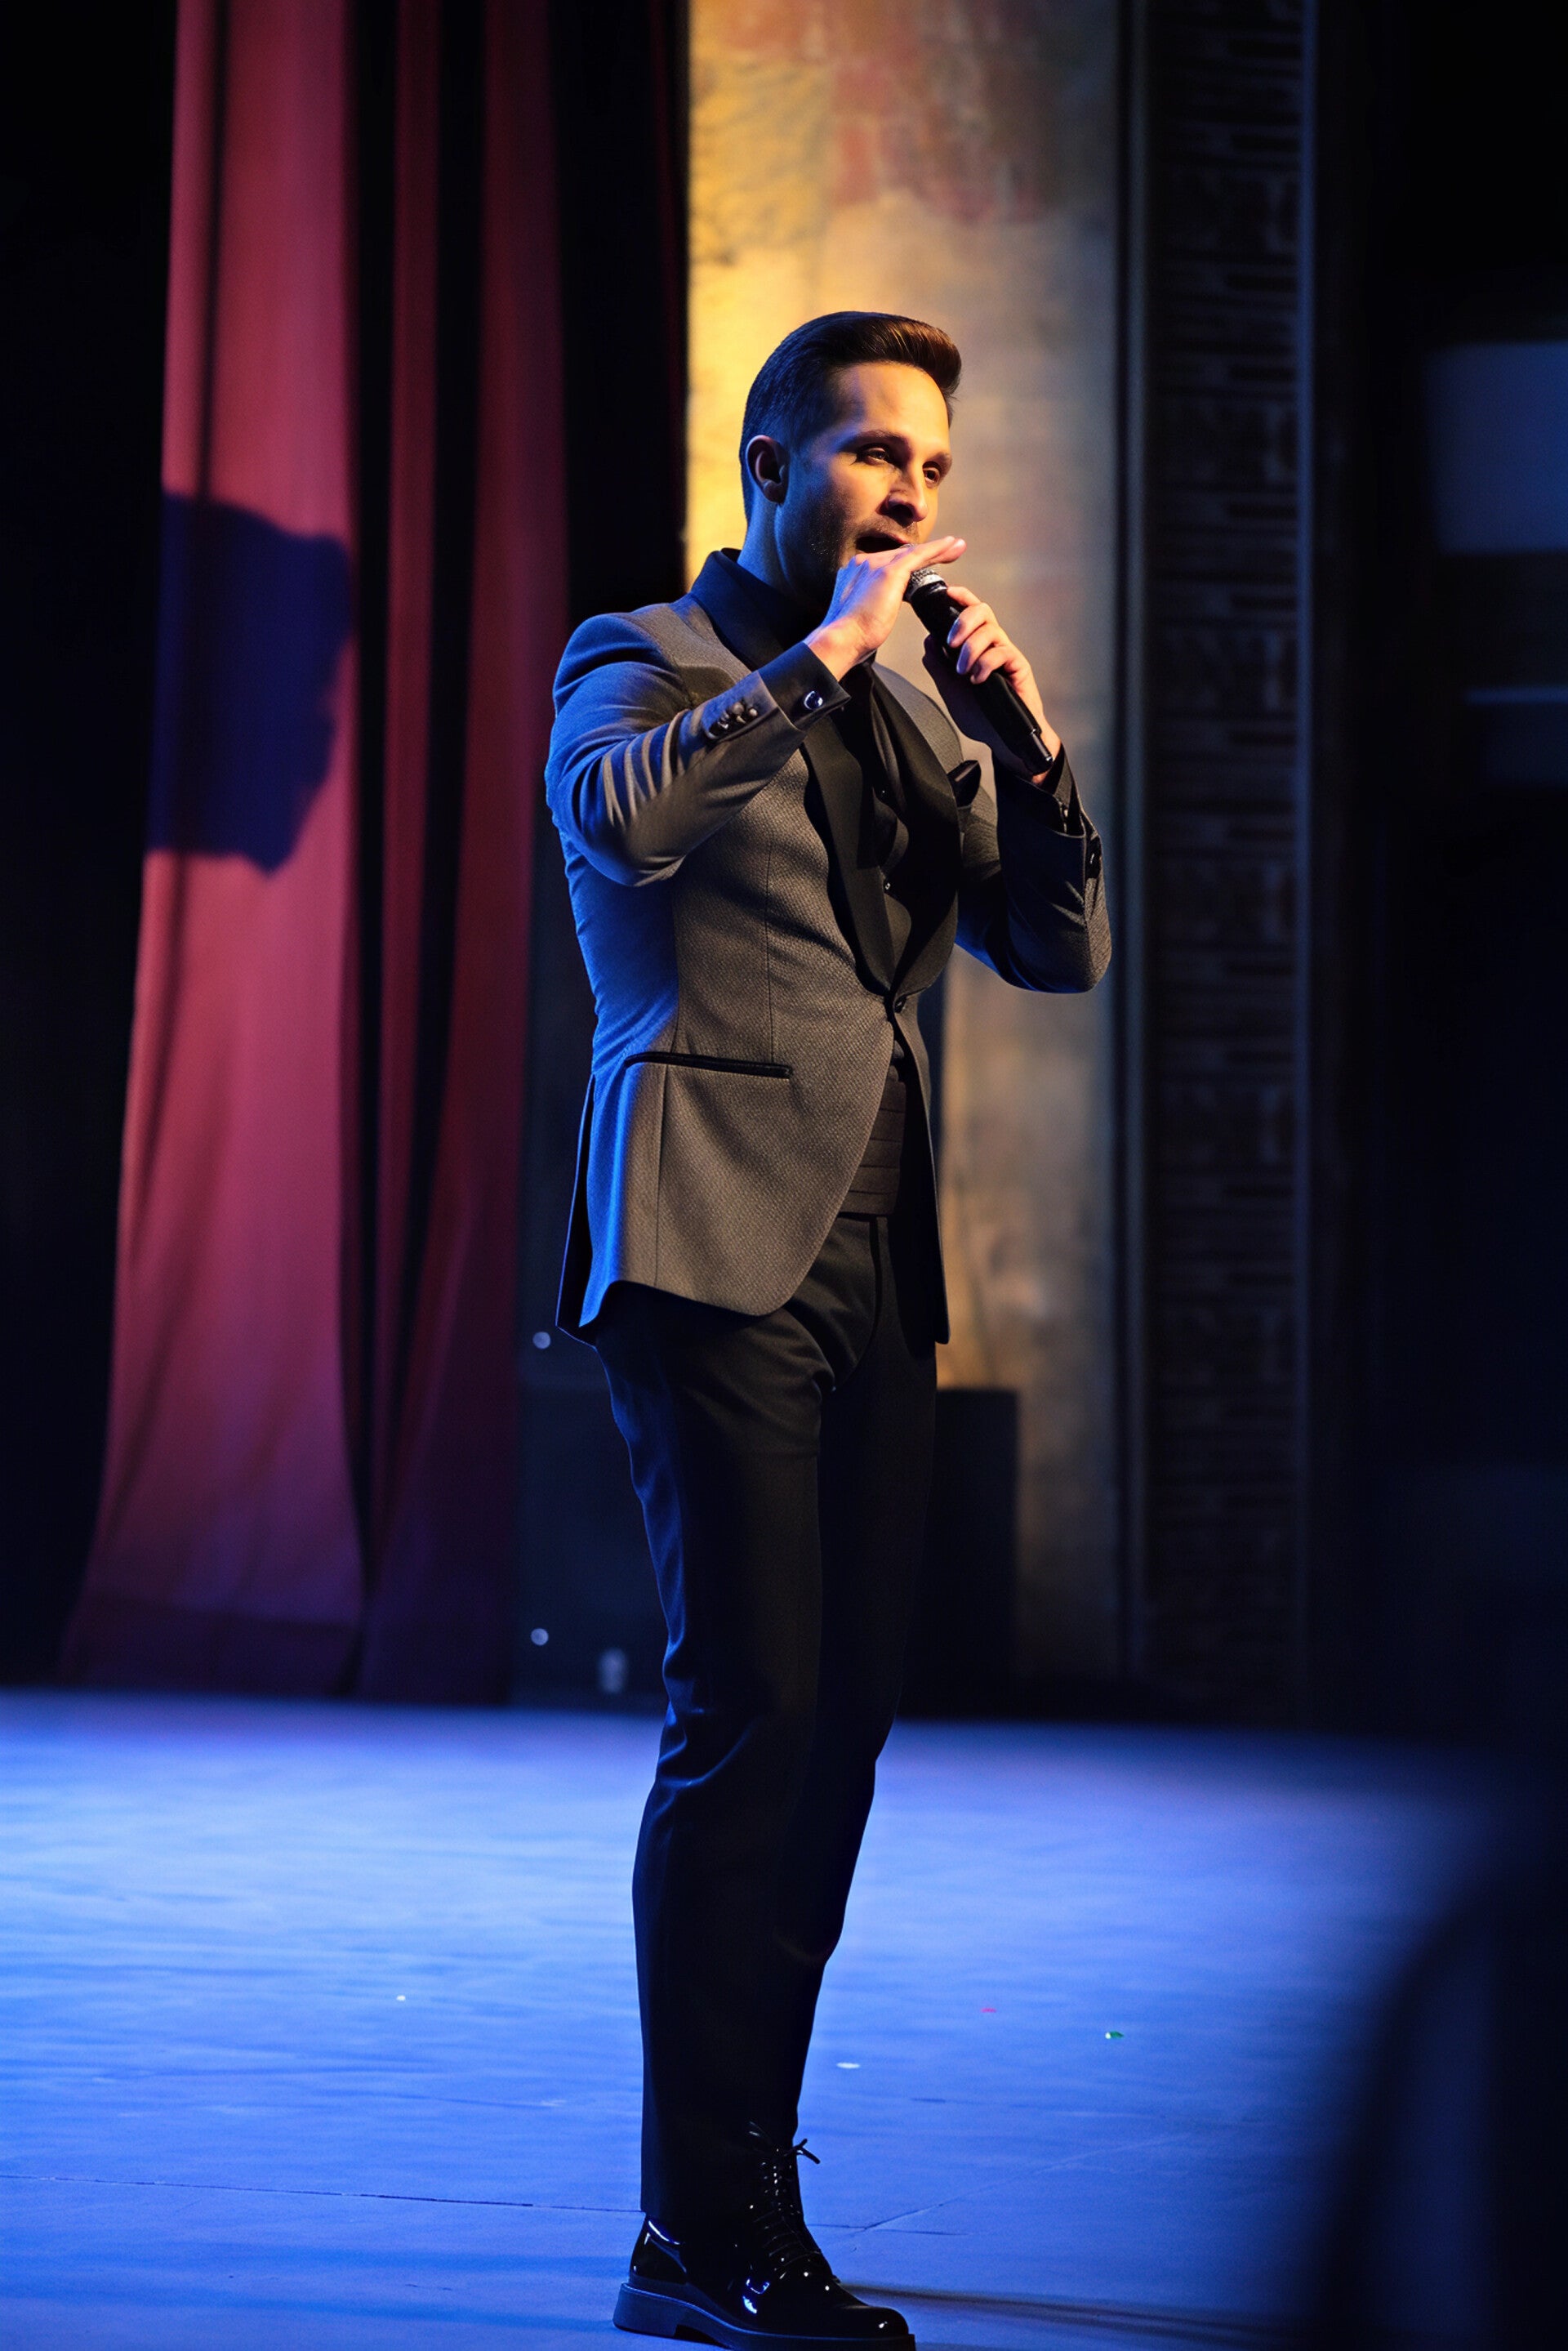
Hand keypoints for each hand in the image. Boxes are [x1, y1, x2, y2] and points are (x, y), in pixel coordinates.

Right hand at [805, 536, 964, 677]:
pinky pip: (918, 556)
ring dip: (938, 550)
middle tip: (950, 551)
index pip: (888, 563)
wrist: (841, 640)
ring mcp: (875, 565)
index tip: (925, 567)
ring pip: (912, 553)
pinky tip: (951, 546)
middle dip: (927, 554)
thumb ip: (869, 605)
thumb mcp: (859, 616)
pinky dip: (937, 550)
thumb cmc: (850, 638)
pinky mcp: (887, 572)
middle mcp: (863, 562)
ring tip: (957, 547)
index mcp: (855, 573)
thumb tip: (878, 612)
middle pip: (902, 555)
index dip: (909, 564)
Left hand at [921, 584, 1061, 776]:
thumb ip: (939, 665)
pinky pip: (1003, 652)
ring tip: (962, 671)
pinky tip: (977, 680)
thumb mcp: (950, 689)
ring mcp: (1007, 654)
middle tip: (951, 642)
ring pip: (991, 630)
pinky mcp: (1019, 667)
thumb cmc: (981, 714)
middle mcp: (993, 644)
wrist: (1002, 739)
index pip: (970, 612)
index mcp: (977, 644)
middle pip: (983, 611)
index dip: (961, 597)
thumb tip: (929, 640)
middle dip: (963, 621)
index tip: (947, 593)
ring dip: (971, 648)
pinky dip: (985, 663)